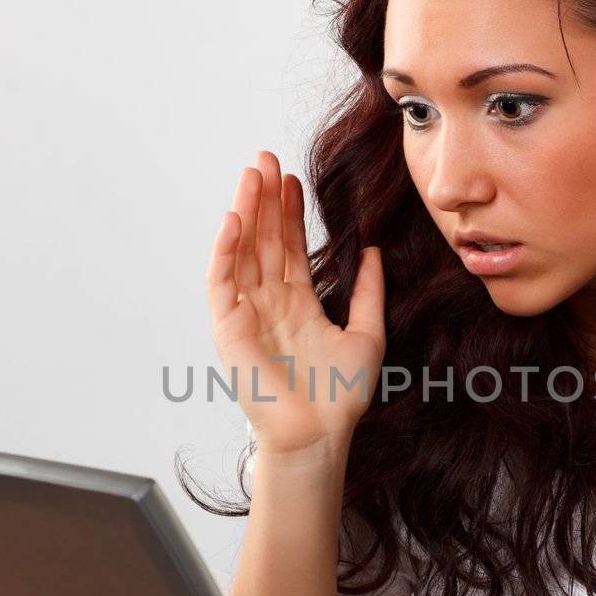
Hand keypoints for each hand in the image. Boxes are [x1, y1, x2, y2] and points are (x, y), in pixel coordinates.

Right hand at [206, 150, 386, 457]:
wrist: (319, 436)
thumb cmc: (339, 398)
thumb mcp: (367, 333)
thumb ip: (368, 291)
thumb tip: (373, 250)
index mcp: (298, 305)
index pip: (288, 247)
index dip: (289, 212)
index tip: (293, 178)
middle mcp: (268, 304)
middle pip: (262, 240)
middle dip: (263, 199)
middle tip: (265, 159)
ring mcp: (246, 314)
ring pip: (241, 252)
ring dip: (244, 212)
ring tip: (251, 175)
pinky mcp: (229, 329)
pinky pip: (222, 283)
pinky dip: (224, 251)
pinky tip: (234, 220)